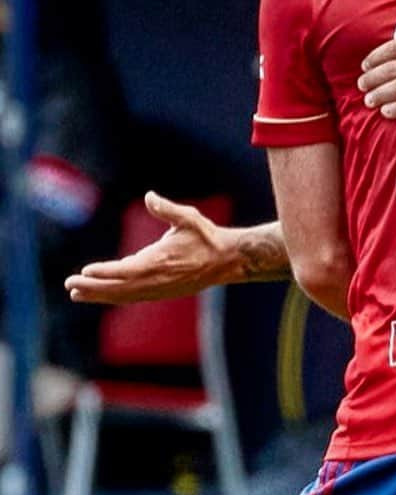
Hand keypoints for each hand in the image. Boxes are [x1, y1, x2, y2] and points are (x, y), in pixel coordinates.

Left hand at [64, 191, 235, 303]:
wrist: (226, 260)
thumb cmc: (206, 237)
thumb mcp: (188, 218)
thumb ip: (167, 209)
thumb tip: (149, 196)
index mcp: (161, 261)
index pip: (127, 269)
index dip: (105, 272)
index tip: (85, 271)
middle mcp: (157, 279)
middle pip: (119, 287)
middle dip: (93, 287)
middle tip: (69, 285)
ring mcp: (159, 289)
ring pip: (124, 295)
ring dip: (99, 295)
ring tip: (76, 293)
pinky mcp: (162, 293)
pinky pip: (133, 297)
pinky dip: (114, 297)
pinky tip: (101, 295)